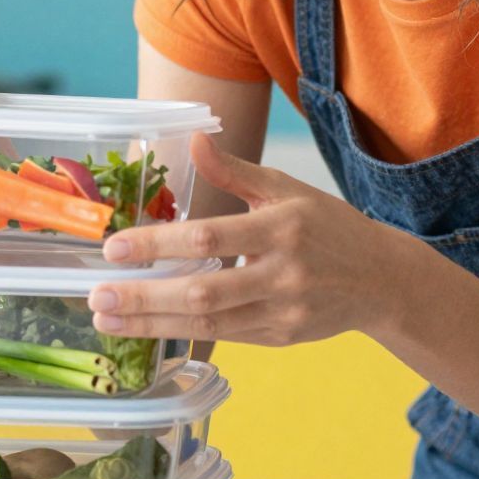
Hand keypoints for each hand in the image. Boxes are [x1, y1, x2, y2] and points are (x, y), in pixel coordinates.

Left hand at [86, 132, 431, 347]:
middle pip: (203, 291)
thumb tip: (193, 139)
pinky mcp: (281, 337)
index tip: (114, 248)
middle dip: (144, 297)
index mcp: (281, 227)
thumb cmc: (329, 227)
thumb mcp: (287, 190)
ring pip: (208, 324)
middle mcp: (282, 272)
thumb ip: (236, 170)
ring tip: (107, 319)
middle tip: (96, 296)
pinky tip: (146, 330)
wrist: (382, 279)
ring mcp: (282, 310)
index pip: (209, 239)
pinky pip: (224, 338)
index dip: (158, 246)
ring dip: (152, 323)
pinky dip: (181, 335)